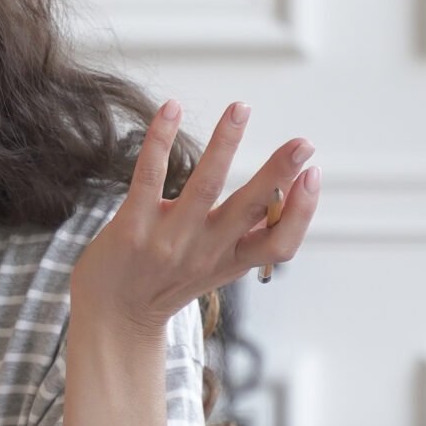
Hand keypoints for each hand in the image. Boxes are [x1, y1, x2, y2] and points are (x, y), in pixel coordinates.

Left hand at [70, 100, 318, 339]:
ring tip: (240, 109)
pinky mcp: (132, 226)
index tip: (314, 176)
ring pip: (205, 184)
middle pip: (250, 209)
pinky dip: (160, 139)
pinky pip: (149, 175)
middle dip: (279, 173)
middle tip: (303, 143)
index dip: (302, 213)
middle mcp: (204, 252)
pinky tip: (170, 108)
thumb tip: (279, 201)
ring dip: (225, 142)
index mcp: (230, 262)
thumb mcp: (213, 269)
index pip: (280, 245)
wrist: (111, 317)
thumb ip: (243, 237)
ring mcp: (168, 239)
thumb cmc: (164, 283)